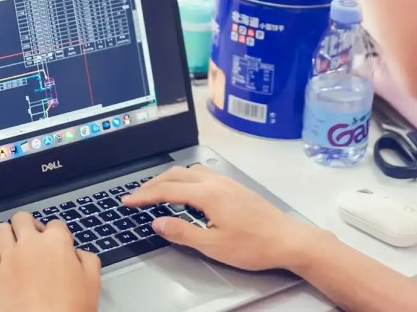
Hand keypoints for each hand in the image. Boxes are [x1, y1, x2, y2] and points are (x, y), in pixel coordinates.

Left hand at [0, 212, 99, 311]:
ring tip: (16, 250)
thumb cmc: (71, 308)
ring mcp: (8, 257)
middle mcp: (30, 242)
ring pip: (1, 229)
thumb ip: (87, 260)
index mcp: (56, 241)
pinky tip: (6, 270)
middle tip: (34, 242)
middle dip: (29, 227)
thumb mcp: (93, 282)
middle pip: (22, 218)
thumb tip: (77, 254)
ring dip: (9, 236)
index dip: (58, 236)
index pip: (56, 224)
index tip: (59, 248)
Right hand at [121, 165, 319, 270]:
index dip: (144, 195)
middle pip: (177, 175)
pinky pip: (203, 175)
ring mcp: (228, 183)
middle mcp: (217, 183)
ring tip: (157, 192)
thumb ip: (182, 232)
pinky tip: (186, 193)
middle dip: (153, 184)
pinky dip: (186, 180)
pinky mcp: (236, 188)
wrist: (288, 240)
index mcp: (209, 194)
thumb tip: (159, 223)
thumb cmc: (254, 245)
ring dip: (170, 179)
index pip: (167, 190)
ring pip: (191, 172)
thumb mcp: (213, 245)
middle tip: (137, 195)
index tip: (128, 200)